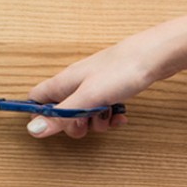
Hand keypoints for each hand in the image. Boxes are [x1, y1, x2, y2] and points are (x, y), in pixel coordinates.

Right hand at [27, 6, 186, 138]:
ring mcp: (92, 86)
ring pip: (83, 113)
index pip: (37, 100)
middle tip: (87, 125)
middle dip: (73, 125)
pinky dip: (109, 117)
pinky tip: (120, 116)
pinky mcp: (108, 89)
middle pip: (61, 112)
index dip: (40, 116)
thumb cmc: (120, 72)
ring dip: (95, 123)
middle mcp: (73, 84)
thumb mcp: (88, 98)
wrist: (153, 56)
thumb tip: (33, 130)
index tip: (55, 127)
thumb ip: (62, 115)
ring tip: (109, 117)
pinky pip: (101, 109)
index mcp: (62, 83)